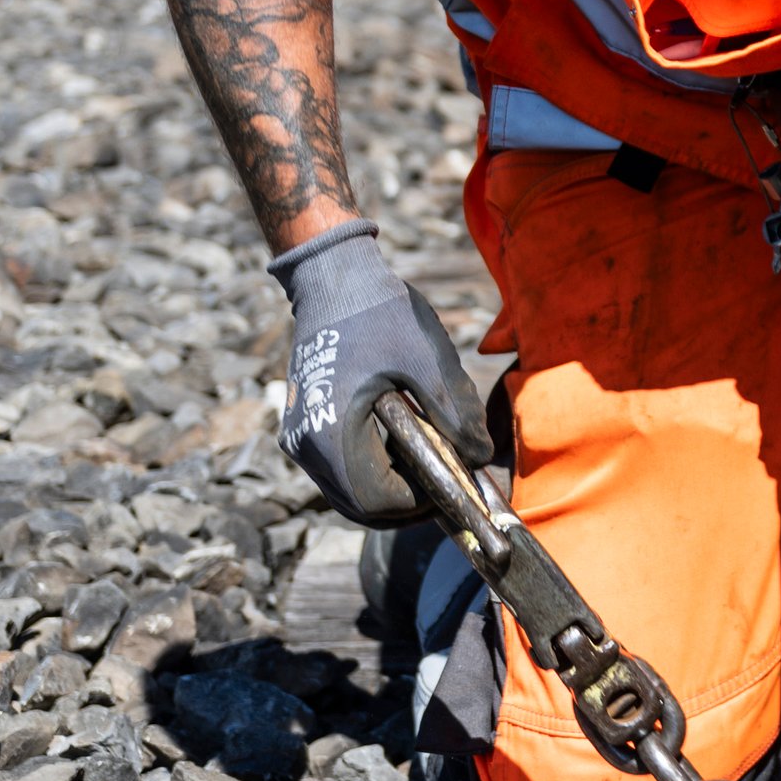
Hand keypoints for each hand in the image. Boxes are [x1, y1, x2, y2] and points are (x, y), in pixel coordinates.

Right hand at [267, 220, 489, 525]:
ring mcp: (298, 436)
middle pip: (359, 505)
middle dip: (406, 501)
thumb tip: (482, 458)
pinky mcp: (302, 423)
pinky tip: (399, 439)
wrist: (333, 274)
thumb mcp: (428, 360)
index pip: (377, 502)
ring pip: (347, 489)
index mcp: (330, 434)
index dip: (421, 501)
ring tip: (427, 456)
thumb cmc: (380, 311)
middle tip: (445, 480)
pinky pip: (338, 466)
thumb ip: (455, 414)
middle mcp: (304, 445)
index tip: (454, 481)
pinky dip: (370, 466)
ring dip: (388, 485)